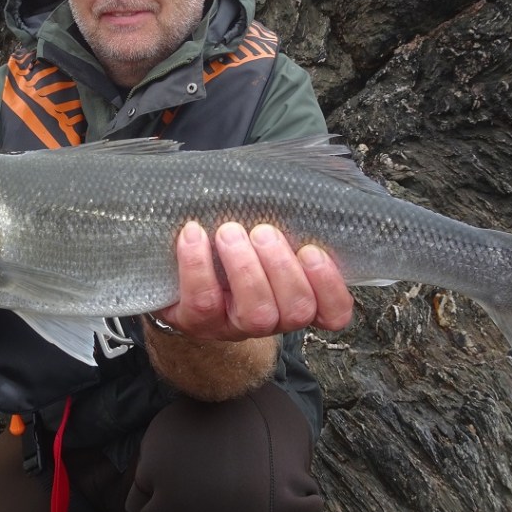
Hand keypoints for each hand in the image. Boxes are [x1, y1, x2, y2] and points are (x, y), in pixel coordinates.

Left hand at [157, 220, 352, 340]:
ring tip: (229, 231)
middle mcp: (274, 319)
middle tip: (264, 231)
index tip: (312, 250)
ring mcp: (236, 326)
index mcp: (297, 299)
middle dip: (282, 267)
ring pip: (257, 313)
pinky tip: (193, 233)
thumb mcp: (262, 234)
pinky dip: (198, 265)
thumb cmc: (231, 244)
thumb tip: (297, 186)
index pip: (334, 313)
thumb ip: (284, 220)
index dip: (330, 286)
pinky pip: (203, 302)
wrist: (176, 270)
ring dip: (245, 268)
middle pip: (297, 309)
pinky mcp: (198, 323)